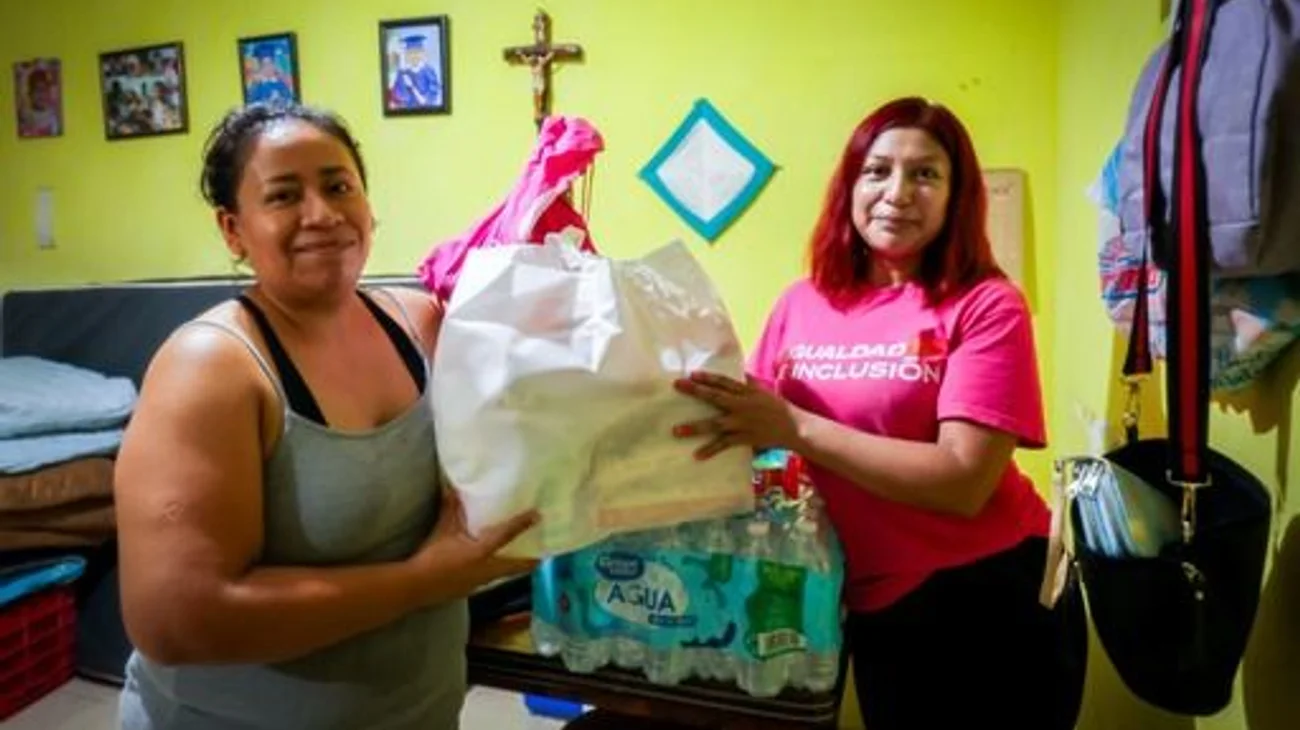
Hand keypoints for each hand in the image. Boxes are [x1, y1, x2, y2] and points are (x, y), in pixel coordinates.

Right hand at [407, 489, 538, 606]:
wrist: (416, 587)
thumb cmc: (431, 557)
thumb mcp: (442, 531)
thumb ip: (450, 510)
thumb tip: (452, 489)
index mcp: (481, 552)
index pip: (507, 534)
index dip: (523, 523)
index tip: (538, 516)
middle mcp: (487, 569)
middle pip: (515, 567)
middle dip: (529, 562)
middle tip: (540, 555)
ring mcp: (480, 583)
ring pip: (503, 575)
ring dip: (513, 567)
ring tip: (521, 559)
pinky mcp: (470, 590)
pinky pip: (490, 580)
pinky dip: (496, 573)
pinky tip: (491, 568)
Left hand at [671, 371, 804, 459]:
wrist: (794, 427)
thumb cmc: (778, 408)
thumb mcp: (764, 391)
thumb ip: (750, 382)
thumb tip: (740, 373)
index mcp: (746, 392)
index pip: (724, 382)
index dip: (707, 377)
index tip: (691, 374)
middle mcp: (741, 405)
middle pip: (715, 397)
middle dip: (695, 391)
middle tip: (677, 385)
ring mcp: (741, 423)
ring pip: (714, 424)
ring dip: (695, 427)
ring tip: (676, 430)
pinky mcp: (743, 438)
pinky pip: (724, 444)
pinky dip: (711, 450)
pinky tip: (697, 455)